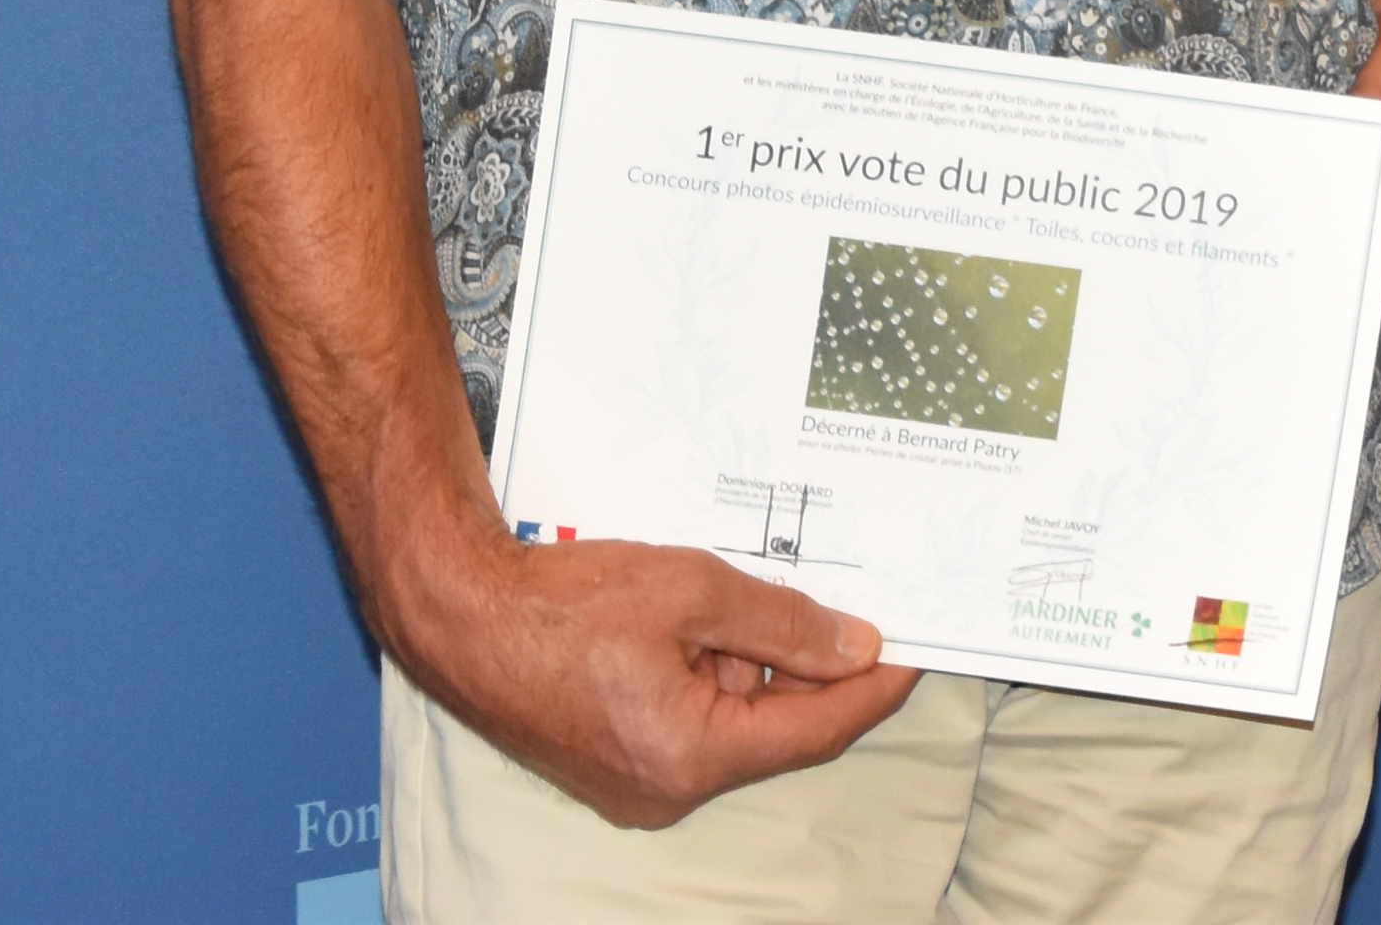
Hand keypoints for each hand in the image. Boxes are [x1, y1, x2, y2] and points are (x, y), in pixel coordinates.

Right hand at [384, 528, 915, 826]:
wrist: (461, 614)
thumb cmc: (564, 600)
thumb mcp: (691, 590)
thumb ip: (784, 623)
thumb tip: (858, 647)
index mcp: (692, 756)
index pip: (815, 730)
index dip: (874, 688)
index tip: (919, 650)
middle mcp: (668, 790)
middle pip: (774, 732)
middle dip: (811, 671)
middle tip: (860, 609)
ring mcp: (637, 785)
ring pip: (733, 725)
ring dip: (755, 668)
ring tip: (763, 598)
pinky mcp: (614, 766)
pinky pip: (691, 725)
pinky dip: (713, 678)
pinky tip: (712, 622)